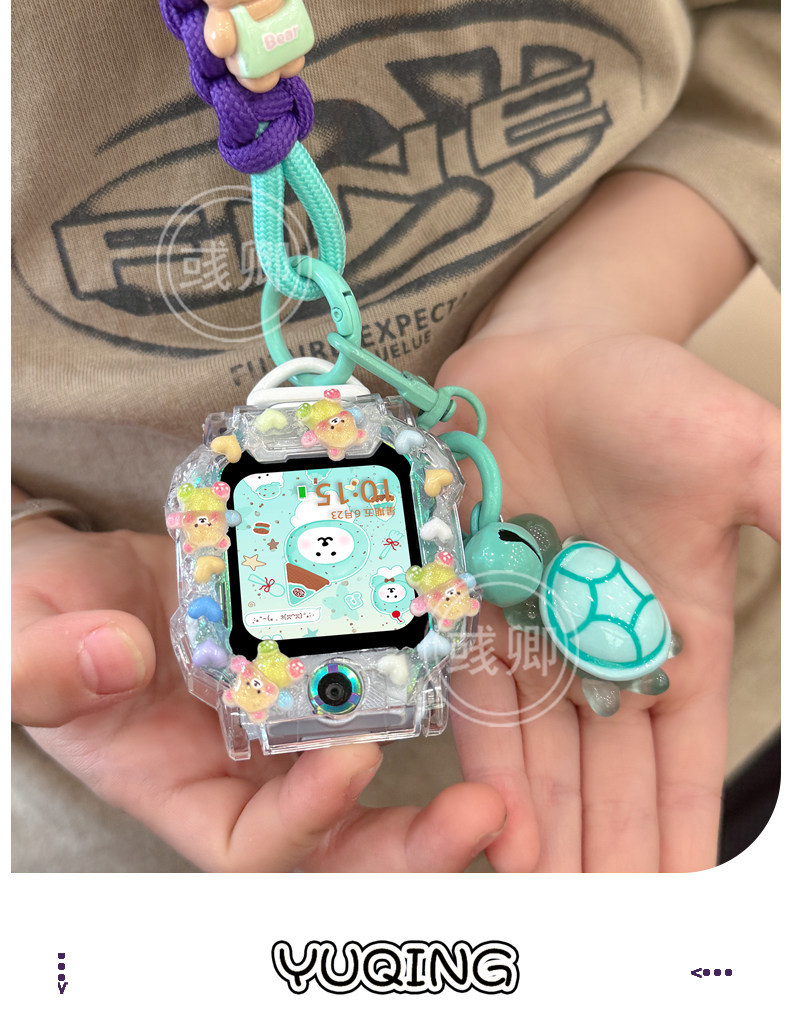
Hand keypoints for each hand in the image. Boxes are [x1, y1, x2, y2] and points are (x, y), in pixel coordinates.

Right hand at [12, 515, 504, 871]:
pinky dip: (421, 670)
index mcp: (183, 790)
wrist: (80, 581)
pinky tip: (461, 637)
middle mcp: (252, 767)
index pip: (256, 847)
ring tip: (504, 753)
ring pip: (379, 761)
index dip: (307, 821)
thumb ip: (44, 664)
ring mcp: (291, 713)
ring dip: (442, 766)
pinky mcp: (318, 653)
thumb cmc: (38, 623)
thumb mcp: (22, 642)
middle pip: (345, 836)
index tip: (353, 763)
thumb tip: (113, 656)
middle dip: (413, 844)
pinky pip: (376, 674)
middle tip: (483, 815)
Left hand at [439, 323, 778, 871]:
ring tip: (550, 911)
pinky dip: (489, 769)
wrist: (543, 353)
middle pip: (610, 774)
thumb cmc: (646, 397)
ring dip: (549, 833)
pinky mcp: (466, 607)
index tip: (682, 902)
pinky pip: (478, 704)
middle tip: (603, 939)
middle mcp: (601, 642)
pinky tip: (494, 831)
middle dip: (610, 853)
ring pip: (544, 756)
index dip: (682, 823)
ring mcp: (531, 630)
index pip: (684, 750)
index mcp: (676, 624)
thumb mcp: (744, 455)